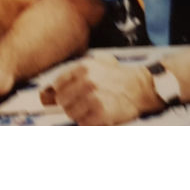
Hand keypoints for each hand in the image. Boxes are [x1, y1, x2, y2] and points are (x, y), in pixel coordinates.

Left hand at [43, 54, 159, 124]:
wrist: (141, 87)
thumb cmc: (117, 77)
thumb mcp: (95, 66)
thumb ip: (73, 76)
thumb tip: (47, 92)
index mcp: (83, 68)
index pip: (58, 84)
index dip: (60, 93)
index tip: (65, 96)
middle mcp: (87, 81)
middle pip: (62, 101)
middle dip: (69, 105)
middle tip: (81, 105)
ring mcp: (94, 97)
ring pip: (71, 113)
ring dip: (79, 115)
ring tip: (92, 110)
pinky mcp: (102, 112)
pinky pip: (84, 123)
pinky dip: (89, 122)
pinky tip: (98, 116)